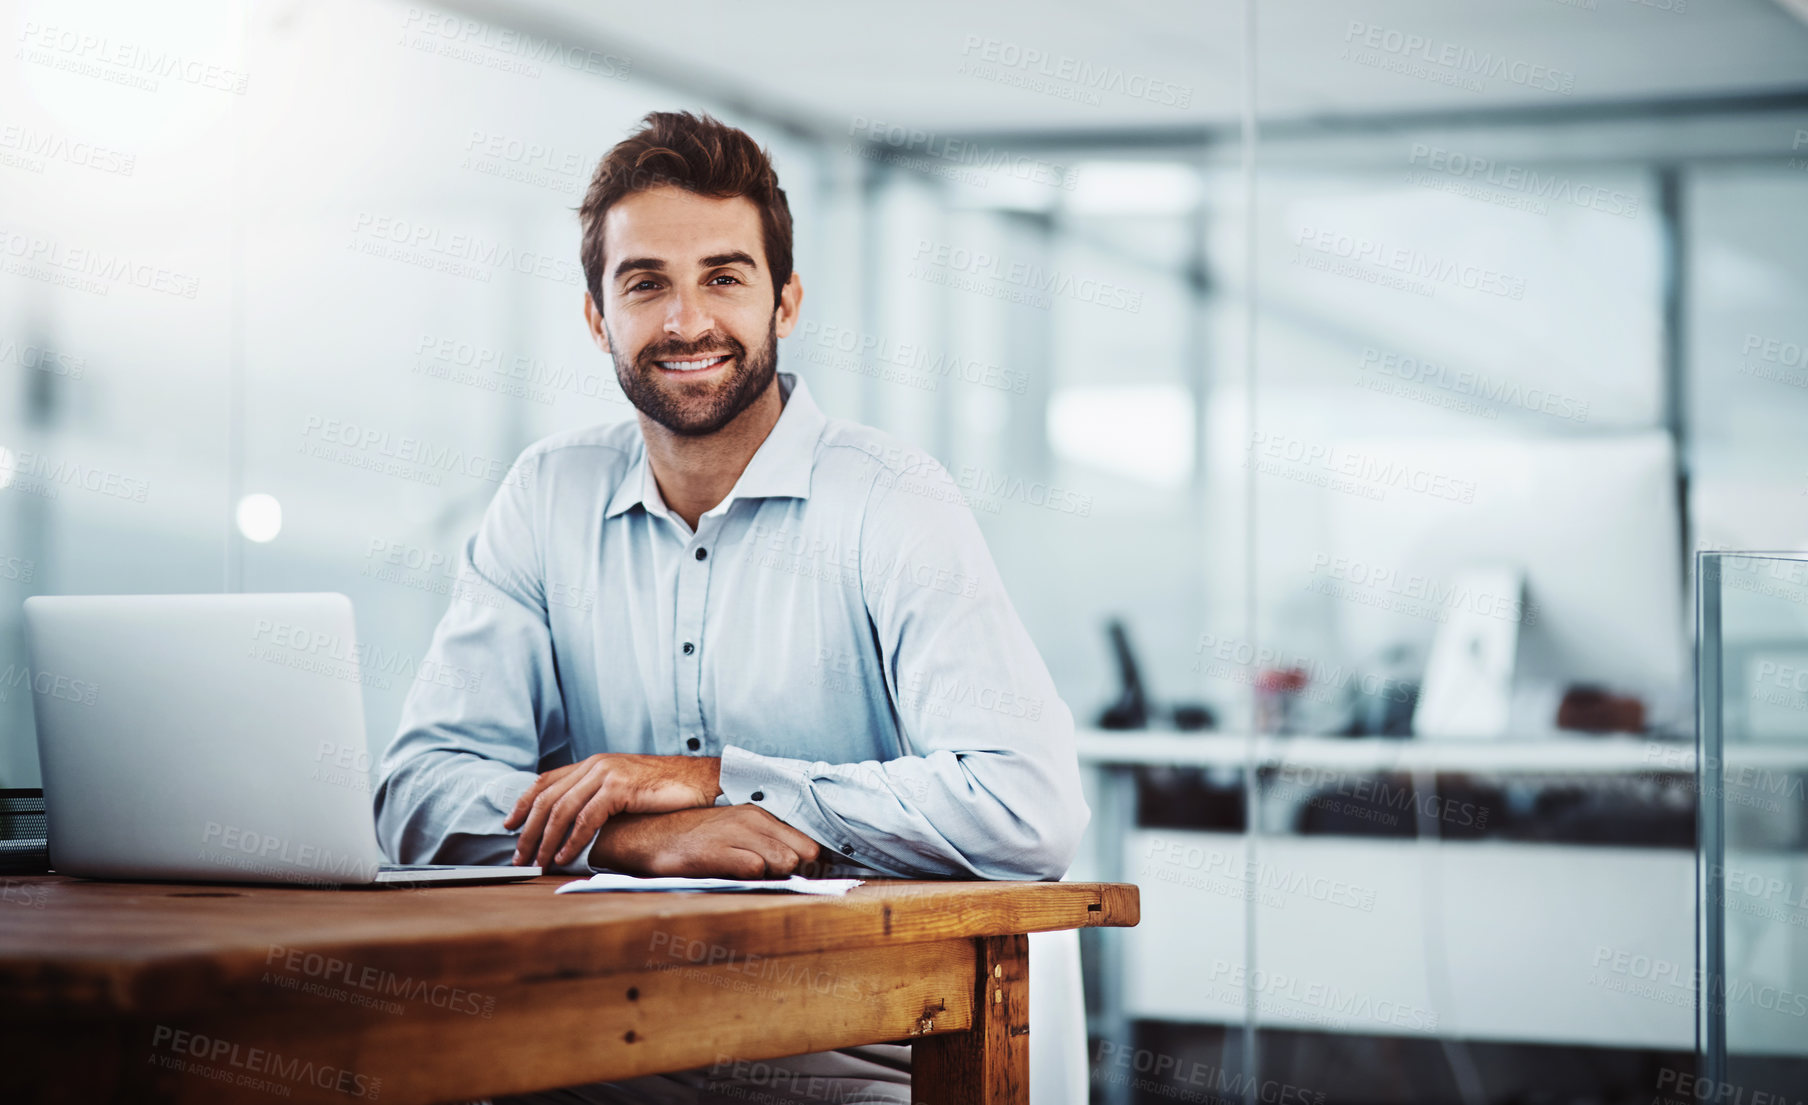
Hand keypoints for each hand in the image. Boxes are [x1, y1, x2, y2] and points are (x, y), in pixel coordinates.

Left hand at [504, 754, 721, 866]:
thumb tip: (576, 824)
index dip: (523, 804)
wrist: (701, 781)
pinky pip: (586, 818)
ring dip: (545, 841)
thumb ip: (600, 796)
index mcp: (593, 762)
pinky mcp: (619, 787)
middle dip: (528, 831)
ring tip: (538, 863)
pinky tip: (564, 856)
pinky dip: (571, 841)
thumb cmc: (667, 790)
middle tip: (520, 857)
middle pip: (548, 798)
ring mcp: (606, 773)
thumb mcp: (626, 787)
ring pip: (562, 810)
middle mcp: (595, 764)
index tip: (509, 826)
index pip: (546, 781)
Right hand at [588, 806, 822, 878]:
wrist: (645, 836)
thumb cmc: (694, 840)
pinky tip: (734, 881)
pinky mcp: (715, 851)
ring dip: (775, 877)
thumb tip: (800, 870)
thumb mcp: (733, 834)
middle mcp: (752, 819)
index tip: (805, 879)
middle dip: (796, 873)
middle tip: (776, 883)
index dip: (811, 866)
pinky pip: (754, 869)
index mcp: (759, 815)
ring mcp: (734, 834)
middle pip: (804, 854)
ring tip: (753, 881)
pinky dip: (752, 881)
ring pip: (785, 860)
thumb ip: (765, 847)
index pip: (809, 843)